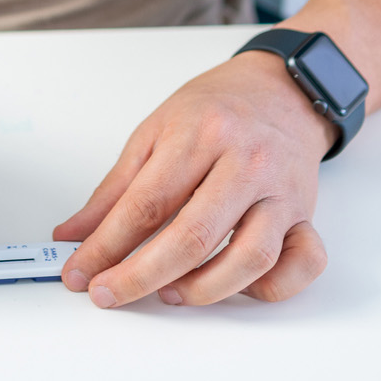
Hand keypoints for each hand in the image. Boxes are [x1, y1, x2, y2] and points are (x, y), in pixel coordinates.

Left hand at [53, 51, 336, 306]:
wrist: (282, 88)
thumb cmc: (217, 108)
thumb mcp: (155, 131)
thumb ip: (114, 189)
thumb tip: (74, 235)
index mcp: (201, 135)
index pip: (145, 204)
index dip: (105, 247)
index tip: (78, 272)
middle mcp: (246, 163)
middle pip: (193, 237)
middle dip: (141, 276)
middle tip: (109, 292)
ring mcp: (281, 192)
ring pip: (251, 259)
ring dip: (202, 289)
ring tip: (168, 291)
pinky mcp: (306, 214)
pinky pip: (301, 264)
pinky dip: (270, 288)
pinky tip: (237, 287)